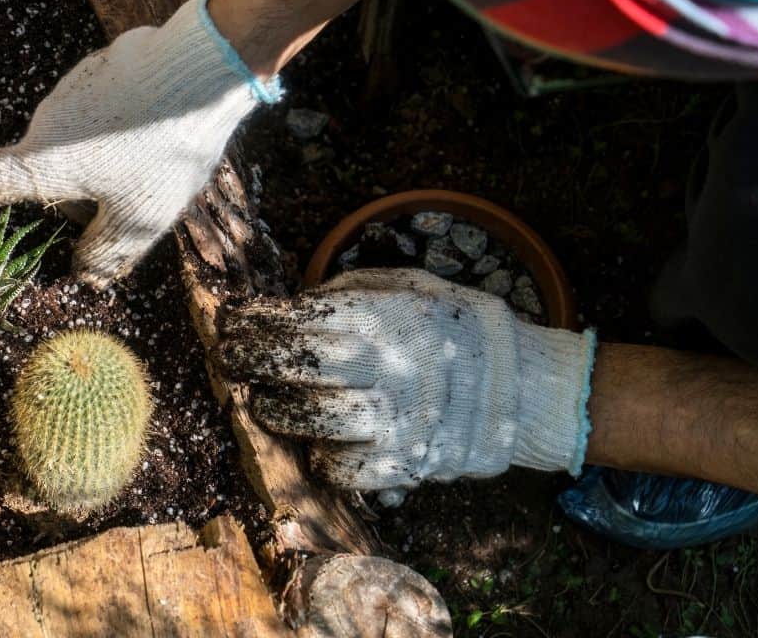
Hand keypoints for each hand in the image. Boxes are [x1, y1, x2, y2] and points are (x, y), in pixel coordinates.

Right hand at [0, 0, 279, 287]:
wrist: (203, 69)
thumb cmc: (164, 151)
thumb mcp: (141, 220)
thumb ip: (106, 253)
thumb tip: (82, 277)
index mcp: (43, 163)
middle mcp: (45, 122)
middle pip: (41, 166)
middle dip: (69, 191)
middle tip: (115, 206)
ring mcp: (71, 89)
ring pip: (74, 137)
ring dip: (100, 158)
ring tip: (151, 166)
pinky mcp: (100, 68)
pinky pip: (99, 110)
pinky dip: (118, 128)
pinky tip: (156, 132)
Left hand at [218, 269, 596, 501]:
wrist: (527, 388)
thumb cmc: (459, 329)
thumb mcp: (412, 287)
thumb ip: (352, 291)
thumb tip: (293, 305)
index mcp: (387, 316)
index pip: (302, 317)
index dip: (258, 320)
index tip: (233, 321)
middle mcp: (387, 366)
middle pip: (293, 366)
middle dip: (249, 361)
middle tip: (230, 359)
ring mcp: (395, 419)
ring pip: (307, 420)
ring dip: (276, 411)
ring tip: (267, 402)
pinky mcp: (405, 464)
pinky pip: (341, 470)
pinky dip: (322, 459)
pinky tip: (320, 443)